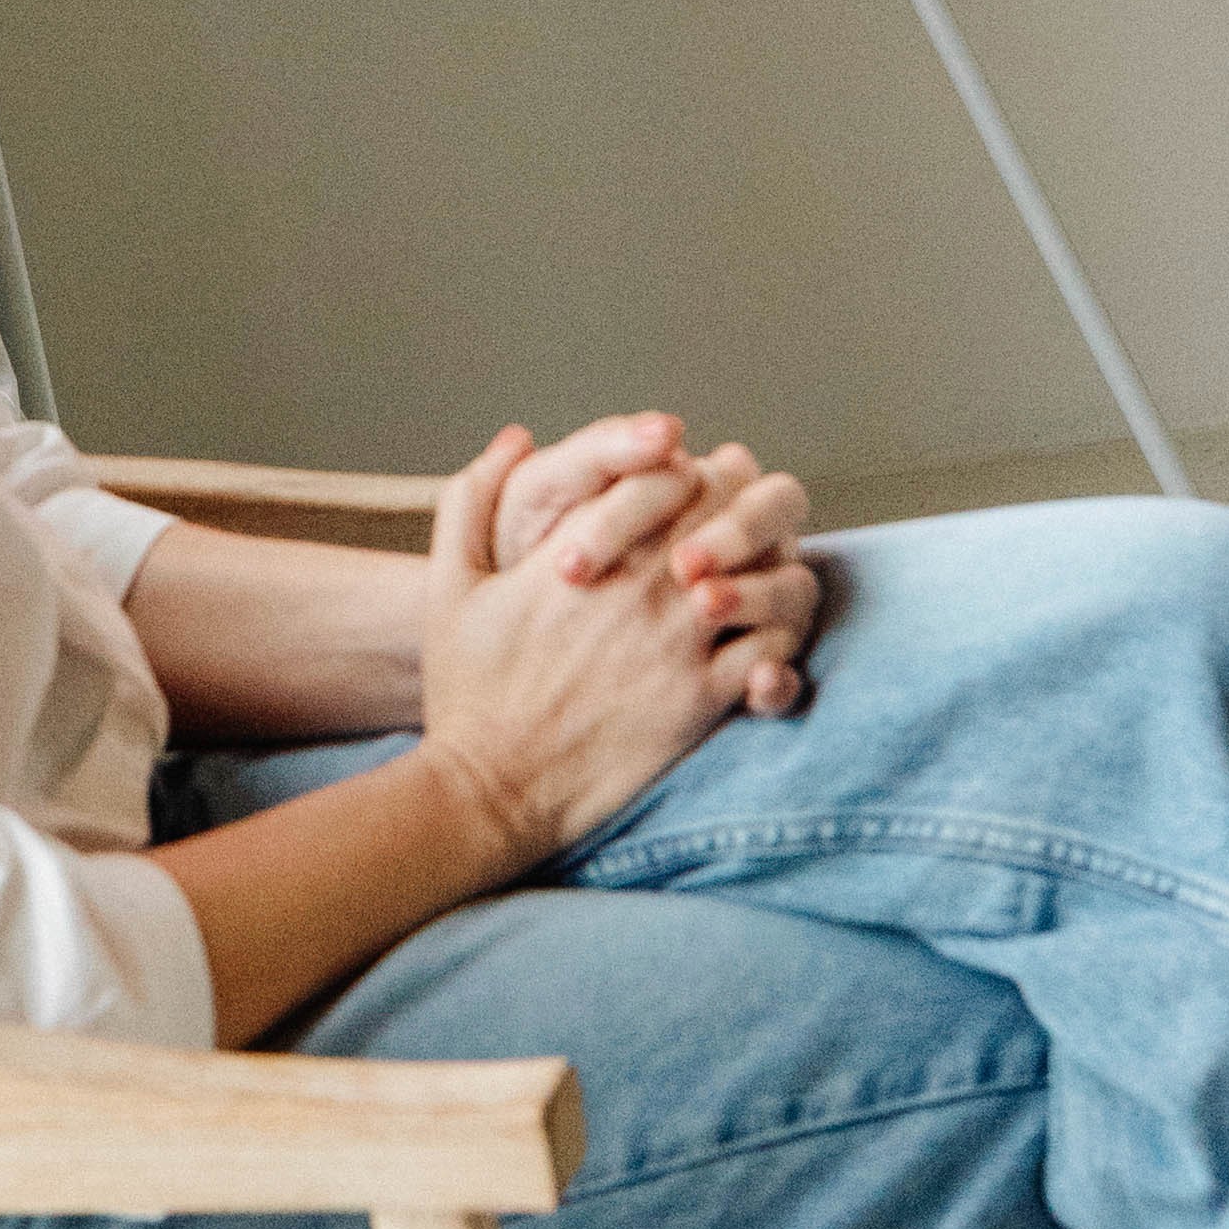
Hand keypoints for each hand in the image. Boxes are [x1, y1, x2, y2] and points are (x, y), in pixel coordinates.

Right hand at [413, 428, 787, 874]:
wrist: (490, 790)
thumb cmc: (466, 688)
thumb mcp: (449, 584)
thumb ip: (471, 500)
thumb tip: (514, 438)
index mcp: (583, 549)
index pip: (666, 471)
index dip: (683, 467)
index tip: (681, 481)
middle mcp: (639, 588)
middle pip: (725, 511)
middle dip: (734, 503)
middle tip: (728, 517)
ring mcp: (676, 645)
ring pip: (764, 575)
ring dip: (767, 567)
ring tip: (749, 578)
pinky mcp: (700, 702)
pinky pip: (774, 652)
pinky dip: (779, 639)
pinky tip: (758, 643)